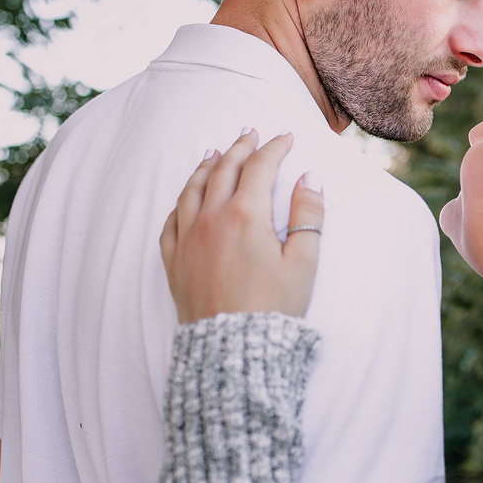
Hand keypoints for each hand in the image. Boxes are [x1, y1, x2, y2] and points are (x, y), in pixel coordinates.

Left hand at [160, 129, 324, 322]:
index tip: (286, 137)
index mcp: (246, 215)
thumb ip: (308, 216)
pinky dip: (182, 200)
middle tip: (250, 133)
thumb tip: (310, 179)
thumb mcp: (304, 262)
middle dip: (240, 148)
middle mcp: (211, 219)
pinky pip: (172, 220)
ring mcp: (187, 239)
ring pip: (193, 189)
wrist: (233, 349)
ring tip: (215, 153)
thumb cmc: (274, 308)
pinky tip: (188, 197)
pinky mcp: (174, 261)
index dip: (275, 148)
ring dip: (207, 166)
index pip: (260, 167)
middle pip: (224, 169)